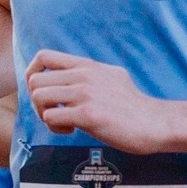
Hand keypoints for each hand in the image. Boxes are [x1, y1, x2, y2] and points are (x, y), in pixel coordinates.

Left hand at [25, 51, 164, 152]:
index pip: (43, 56)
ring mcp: (85, 94)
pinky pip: (51, 117)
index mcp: (87, 65)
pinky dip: (55, 127)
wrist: (153, 123)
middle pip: (35, 81)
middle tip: (54, 113)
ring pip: (39, 98)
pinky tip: (71, 131)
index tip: (42, 91)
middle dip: (37, 101)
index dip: (33, 73)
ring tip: (62, 122)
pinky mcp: (87, 115)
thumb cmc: (133, 105)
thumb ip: (90, 72)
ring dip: (44, 115)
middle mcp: (83, 75)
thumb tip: (74, 72)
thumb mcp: (112, 75)